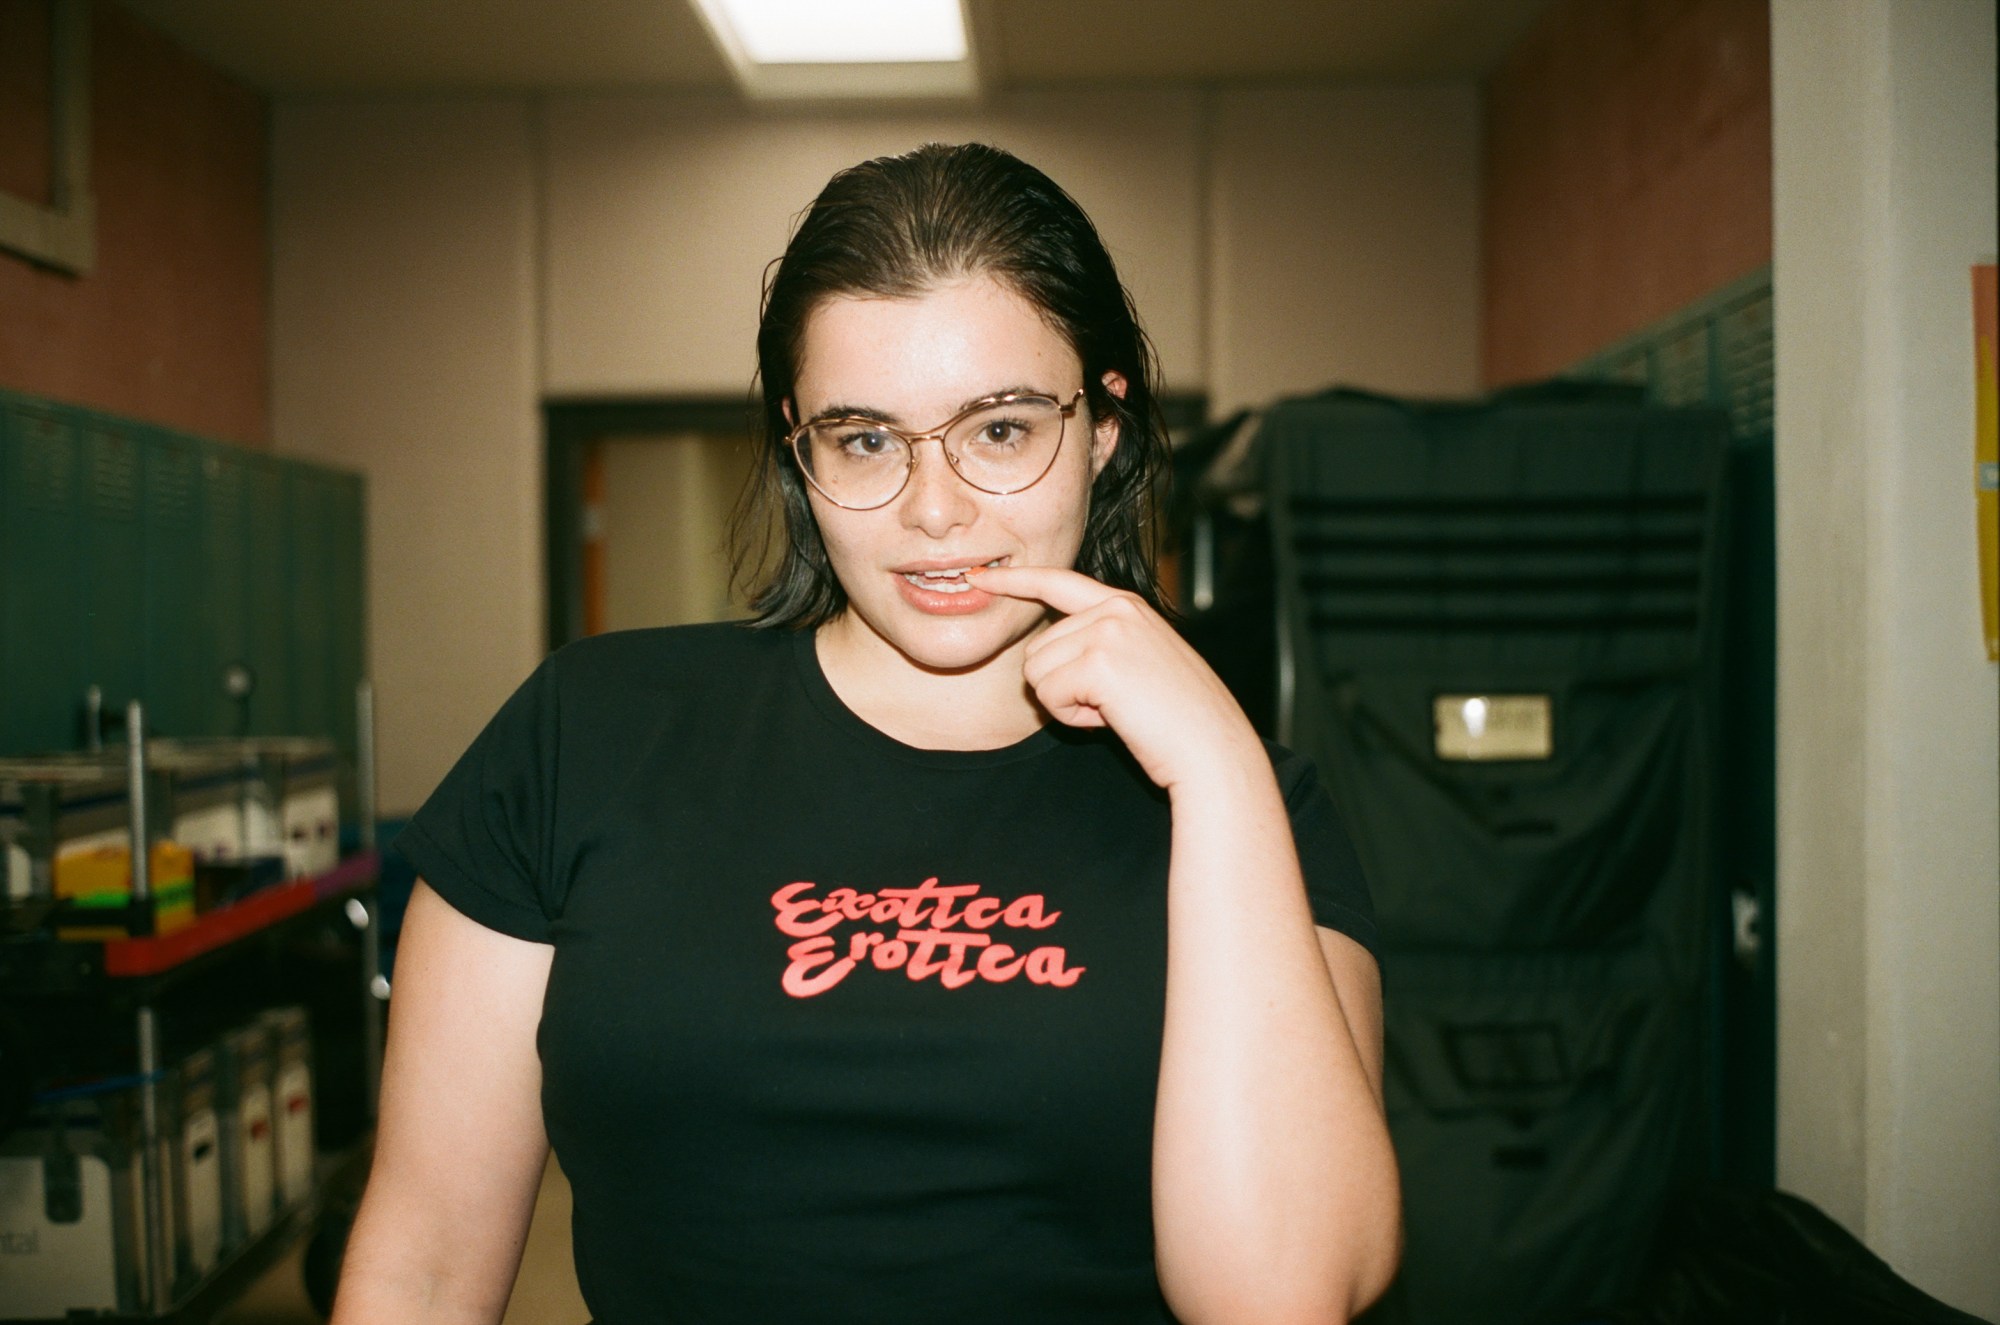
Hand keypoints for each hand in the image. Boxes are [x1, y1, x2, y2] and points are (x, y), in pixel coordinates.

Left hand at [969, 565, 1262, 793]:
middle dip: (1061, 686)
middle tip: (1113, 703)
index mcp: (1124, 605)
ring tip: (1116, 709)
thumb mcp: (1138, 663)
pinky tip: (1112, 718)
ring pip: (1036, 672)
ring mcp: (1107, 631)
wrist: (1212, 749)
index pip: (1057, 582)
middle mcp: (1114, 608)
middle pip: (1035, 648)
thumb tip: (1041, 654)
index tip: (979, 577)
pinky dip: (1072, 717)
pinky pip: (1048, 694)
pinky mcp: (1099, 661)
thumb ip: (1098, 644)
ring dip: (1066, 703)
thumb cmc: (1176, 719)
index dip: (1014, 581)